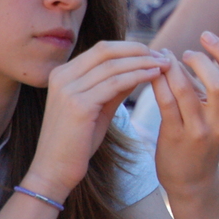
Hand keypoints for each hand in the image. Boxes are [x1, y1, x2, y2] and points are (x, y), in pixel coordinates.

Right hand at [25, 41, 168, 201]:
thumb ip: (114, 87)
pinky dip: (138, 76)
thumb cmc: (77, 142)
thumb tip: (140, 68)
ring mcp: (68, 90)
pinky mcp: (78, 105)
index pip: (102, 49)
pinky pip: (114, 83)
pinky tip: (154, 76)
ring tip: (165, 65)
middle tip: (163, 56)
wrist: (54, 171)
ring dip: (143, 62)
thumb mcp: (98, 107)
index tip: (153, 53)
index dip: (130, 48)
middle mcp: (62, 76)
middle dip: (138, 50)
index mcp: (63, 73)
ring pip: (113, 66)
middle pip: (106, 50)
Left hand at [151, 32, 218, 200]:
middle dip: (200, 60)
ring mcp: (200, 132)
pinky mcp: (177, 138)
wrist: (193, 182)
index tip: (206, 37)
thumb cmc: (202, 141)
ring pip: (187, 91)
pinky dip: (159, 82)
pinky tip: (153, 74)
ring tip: (165, 58)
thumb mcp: (216, 115)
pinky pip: (167, 102)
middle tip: (185, 52)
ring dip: (173, 69)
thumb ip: (207, 87)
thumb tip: (186, 55)